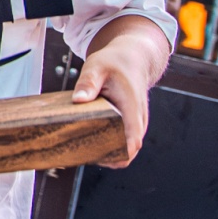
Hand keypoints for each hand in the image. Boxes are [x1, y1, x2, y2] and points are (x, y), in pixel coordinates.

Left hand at [70, 23, 168, 166]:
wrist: (133, 58)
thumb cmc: (116, 62)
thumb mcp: (97, 67)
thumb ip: (88, 83)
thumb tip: (78, 100)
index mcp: (132, 106)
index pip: (133, 138)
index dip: (121, 154)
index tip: (103, 160)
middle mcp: (138, 119)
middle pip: (130, 150)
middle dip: (110, 158)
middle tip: (84, 157)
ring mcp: (137, 123)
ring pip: (127, 148)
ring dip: (110, 154)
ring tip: (84, 153)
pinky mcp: (131, 124)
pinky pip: (124, 142)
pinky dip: (111, 147)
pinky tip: (91, 146)